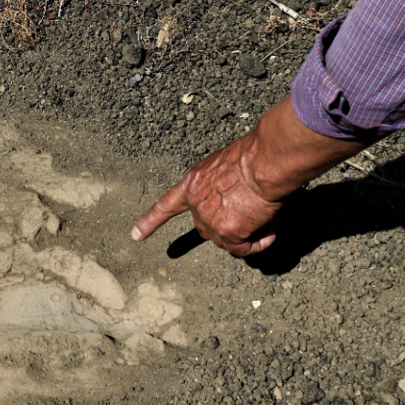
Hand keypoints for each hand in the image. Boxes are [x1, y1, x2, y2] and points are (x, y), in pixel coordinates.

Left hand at [132, 98, 378, 256]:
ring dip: (247, 234)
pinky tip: (268, 231)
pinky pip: (243, 249)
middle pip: (207, 227)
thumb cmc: (254, 156)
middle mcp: (196, 203)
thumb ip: (221, 186)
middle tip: (253, 213)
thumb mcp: (226, 166)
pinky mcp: (226, 232)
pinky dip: (258, 244)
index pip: (167, 205)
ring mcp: (208, 219)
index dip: (151, 221)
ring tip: (264, 215)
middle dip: (228, 226)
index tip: (136, 235)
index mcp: (193, 182)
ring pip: (227, 240)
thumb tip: (236, 202)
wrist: (265, 160)